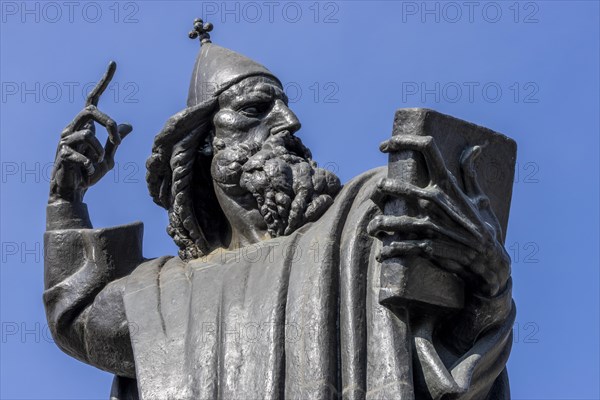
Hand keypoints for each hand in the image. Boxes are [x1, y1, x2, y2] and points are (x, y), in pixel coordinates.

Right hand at [49, 62, 132, 203]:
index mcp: (84, 126)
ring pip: (89, 136)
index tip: (114, 64)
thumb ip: (115, 141)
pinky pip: (83, 154)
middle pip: (91, 110)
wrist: (73, 192)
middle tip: (116, 139)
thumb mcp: (108, 157)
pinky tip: (87, 174)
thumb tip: (128, 125)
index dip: (104, 82)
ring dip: (99, 153)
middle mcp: (72, 127)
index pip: (93, 99)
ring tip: (96, 166)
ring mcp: (64, 139)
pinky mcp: (61, 152)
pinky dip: (91, 166)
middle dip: (108, 123)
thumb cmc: (89, 173)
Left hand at [367, 135, 510, 296]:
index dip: (402, 141)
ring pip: (392, 221)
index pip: (426, 149)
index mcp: (447, 184)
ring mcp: (431, 224)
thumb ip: (470, 173)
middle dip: (381, 189)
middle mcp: (436, 200)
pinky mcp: (428, 246)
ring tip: (373, 227)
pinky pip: (400, 246)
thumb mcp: (479, 197)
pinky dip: (389, 250)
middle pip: (396, 186)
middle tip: (376, 193)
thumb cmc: (483, 227)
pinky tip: (384, 252)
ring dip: (378, 224)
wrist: (489, 261)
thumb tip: (474, 148)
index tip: (383, 146)